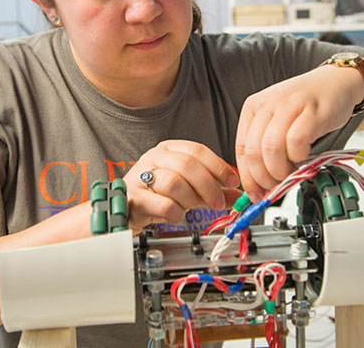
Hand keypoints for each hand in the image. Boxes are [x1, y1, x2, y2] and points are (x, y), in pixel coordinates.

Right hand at [125, 140, 241, 231]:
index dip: (218, 166)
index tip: (233, 182)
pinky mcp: (134, 197)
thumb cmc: (156, 195)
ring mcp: (141, 175)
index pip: (198, 150)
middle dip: (208, 186)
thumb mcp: (188, 189)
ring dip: (190, 199)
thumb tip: (238, 195)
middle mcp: (154, 158)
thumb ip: (212, 190)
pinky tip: (176, 215)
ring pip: (174, 182)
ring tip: (191, 208)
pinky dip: (176, 213)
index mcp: (169, 149)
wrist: (125, 208)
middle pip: (187, 165)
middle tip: (218, 202)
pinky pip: (163, 204)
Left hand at [234, 65, 363, 200]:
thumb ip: (265, 148)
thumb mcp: (276, 121)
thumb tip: (257, 185)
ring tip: (290, 173)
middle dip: (263, 178)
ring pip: (272, 149)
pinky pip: (297, 142)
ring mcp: (289, 106)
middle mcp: (267, 104)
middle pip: (254, 152)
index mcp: (253, 107)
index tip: (255, 193)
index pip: (241, 149)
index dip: (248, 177)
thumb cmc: (306, 106)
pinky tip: (303, 157)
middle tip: (275, 187)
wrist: (335, 83)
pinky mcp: (312, 111)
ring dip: (280, 170)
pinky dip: (299, 157)